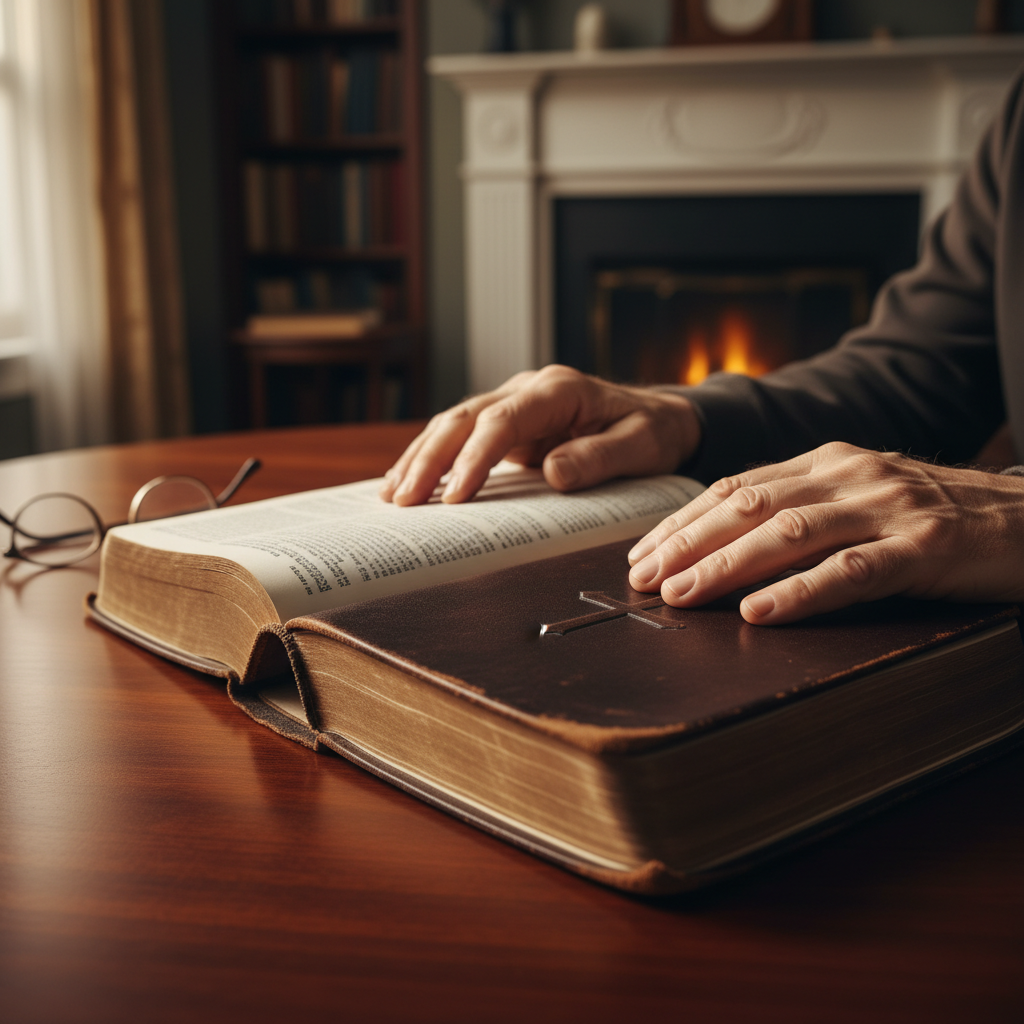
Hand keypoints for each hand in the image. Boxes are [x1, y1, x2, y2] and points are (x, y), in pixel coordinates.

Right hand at [380, 365, 700, 504]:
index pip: (503, 421)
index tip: (457, 495)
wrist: (660, 419)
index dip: (475, 458)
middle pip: (465, 419)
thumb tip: (552, 472)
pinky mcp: (509, 427)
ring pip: (454, 425)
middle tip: (405, 501)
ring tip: (393, 496)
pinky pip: (462, 439)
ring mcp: (514, 406)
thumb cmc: (652, 432)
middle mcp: (528, 391)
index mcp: (558, 390)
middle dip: (430, 459)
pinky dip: (433, 459)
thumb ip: (600, 456)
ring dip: (421, 459)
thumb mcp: (642, 445)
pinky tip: (408, 481)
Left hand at [627, 441, 1023, 624]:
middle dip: (687, 543)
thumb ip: (803, 510)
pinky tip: (759, 613)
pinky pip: (852, 571)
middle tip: (643, 578)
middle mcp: (851, 474)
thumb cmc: (937, 517)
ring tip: (680, 595)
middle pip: (749, 506)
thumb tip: (724, 548)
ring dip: (725, 566)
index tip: (643, 553)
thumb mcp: (862, 499)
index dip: (683, 521)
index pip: (736, 487)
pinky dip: (800, 593)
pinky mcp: (925, 546)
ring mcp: (888, 507)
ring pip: (790, 533)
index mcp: (829, 461)